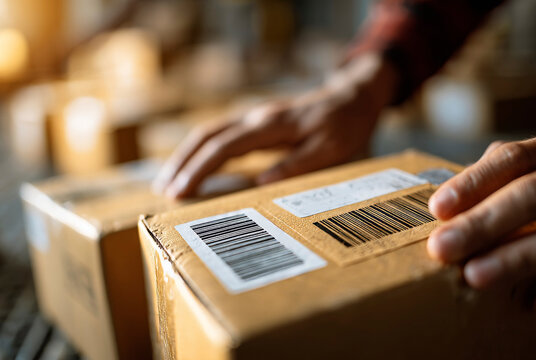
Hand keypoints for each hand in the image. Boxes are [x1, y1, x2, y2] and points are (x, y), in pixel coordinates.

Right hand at [154, 53, 396, 197]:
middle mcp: (256, 117)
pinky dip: (202, 151)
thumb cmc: (345, 126)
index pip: (224, 147)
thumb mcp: (331, 149)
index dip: (199, 169)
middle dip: (182, 163)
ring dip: (187, 156)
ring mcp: (254, 117)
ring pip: (210, 132)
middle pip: (207, 136)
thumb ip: (297, 164)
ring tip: (170, 181)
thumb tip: (261, 183)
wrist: (353, 98)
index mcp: (271, 125)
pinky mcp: (257, 122)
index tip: (180, 191)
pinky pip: (221, 135)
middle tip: (163, 191)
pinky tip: (196, 166)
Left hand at [428, 137, 535, 307]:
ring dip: (514, 258)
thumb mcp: (523, 177)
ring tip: (475, 275)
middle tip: (441, 247)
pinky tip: (529, 303)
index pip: (512, 158)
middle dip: (482, 222)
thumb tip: (444, 214)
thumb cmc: (533, 197)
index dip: (473, 182)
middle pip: (529, 194)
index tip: (438, 208)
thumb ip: (493, 186)